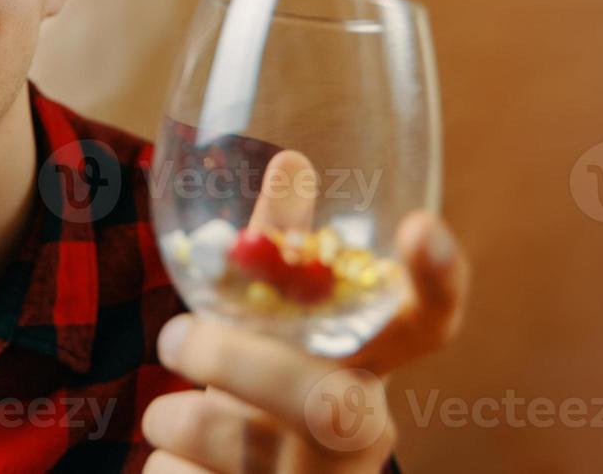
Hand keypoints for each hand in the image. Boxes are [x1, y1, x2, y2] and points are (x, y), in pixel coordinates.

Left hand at [143, 152, 469, 472]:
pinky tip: (185, 469)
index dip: (437, 282)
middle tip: (175, 334)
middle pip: (324, 401)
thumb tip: (290, 161)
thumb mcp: (274, 337)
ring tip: (178, 414)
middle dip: (237, 359)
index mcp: (368, 373)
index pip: (428, 329)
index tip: (419, 225)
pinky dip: (166, 467)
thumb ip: (279, 257)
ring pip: (230, 441)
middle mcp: (360, 438)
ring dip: (179, 413)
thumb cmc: (263, 402)